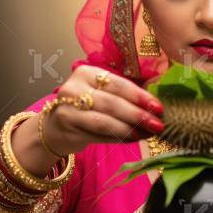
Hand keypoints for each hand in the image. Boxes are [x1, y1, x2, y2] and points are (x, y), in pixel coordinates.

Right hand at [42, 65, 164, 155]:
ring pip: (105, 122)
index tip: (159, 107)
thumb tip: (156, 106)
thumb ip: (123, 95)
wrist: (53, 127)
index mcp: (86, 73)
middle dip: (138, 115)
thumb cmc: (84, 107)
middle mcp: (74, 88)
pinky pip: (99, 135)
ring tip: (148, 134)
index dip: (140, 97)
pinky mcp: (68, 129)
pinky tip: (133, 139)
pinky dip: (119, 138)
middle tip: (158, 124)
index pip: (118, 84)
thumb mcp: (100, 92)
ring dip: (130, 129)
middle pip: (112, 103)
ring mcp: (67, 109)